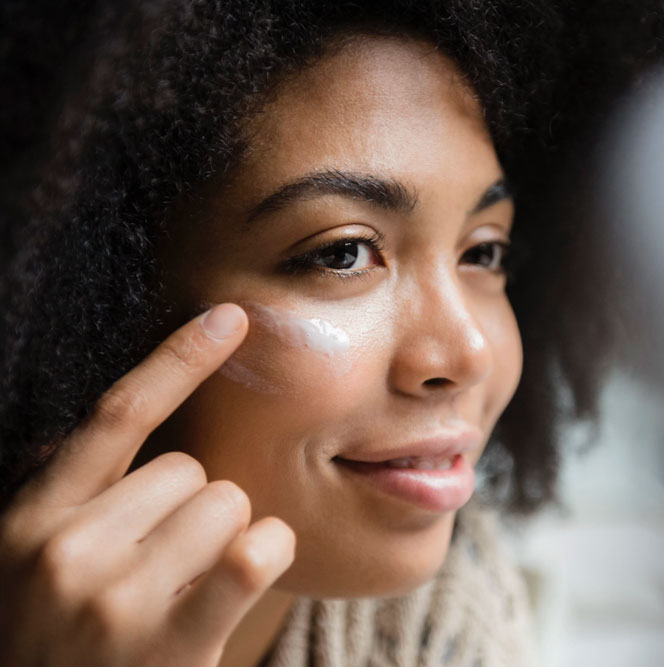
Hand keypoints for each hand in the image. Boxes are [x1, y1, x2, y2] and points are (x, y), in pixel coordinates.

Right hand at [0, 304, 295, 666]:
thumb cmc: (63, 645)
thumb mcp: (36, 568)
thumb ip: (76, 499)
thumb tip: (131, 418)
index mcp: (30, 521)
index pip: (116, 415)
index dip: (178, 358)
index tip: (231, 318)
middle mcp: (63, 551)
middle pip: (191, 471)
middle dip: (194, 511)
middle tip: (163, 573)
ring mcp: (114, 600)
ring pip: (229, 505)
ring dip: (226, 541)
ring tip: (184, 594)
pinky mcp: (168, 644)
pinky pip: (254, 550)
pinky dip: (265, 556)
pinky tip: (234, 587)